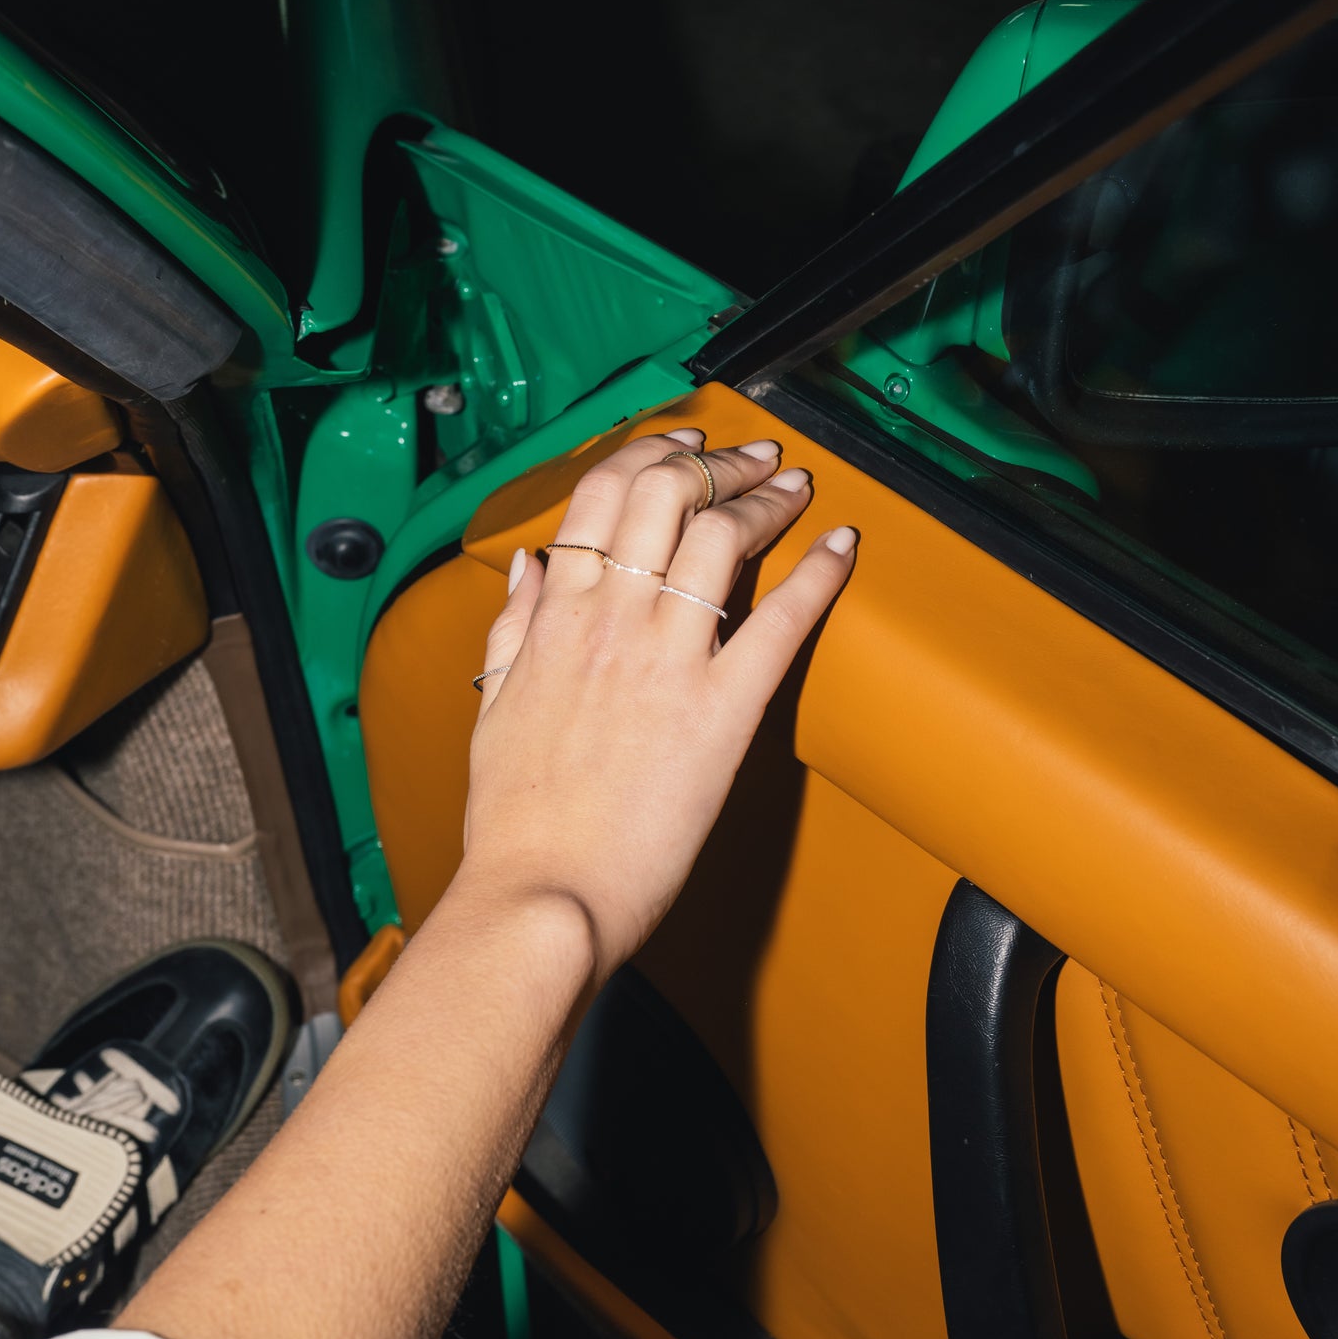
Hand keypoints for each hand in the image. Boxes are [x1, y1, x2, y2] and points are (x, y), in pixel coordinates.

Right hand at [459, 427, 856, 980]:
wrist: (542, 895)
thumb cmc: (515, 823)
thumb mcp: (494, 708)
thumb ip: (512, 629)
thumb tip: (530, 567)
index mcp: (556, 619)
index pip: (602, 496)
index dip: (649, 452)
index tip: (680, 443)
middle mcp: (611, 622)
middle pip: (666, 494)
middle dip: (718, 461)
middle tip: (752, 456)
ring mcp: (667, 662)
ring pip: (721, 537)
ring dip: (766, 498)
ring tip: (794, 487)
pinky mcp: (719, 713)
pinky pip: (779, 621)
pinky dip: (817, 573)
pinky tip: (843, 544)